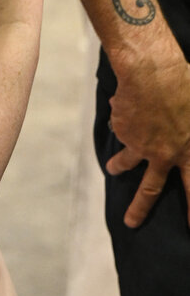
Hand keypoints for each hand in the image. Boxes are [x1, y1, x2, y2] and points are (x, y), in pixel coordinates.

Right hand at [106, 47, 189, 227]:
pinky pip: (121, 129)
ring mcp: (140, 144)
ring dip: (118, 166)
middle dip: (139, 209)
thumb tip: (189, 137)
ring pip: (125, 162)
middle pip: (150, 190)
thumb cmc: (184, 87)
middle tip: (130, 223)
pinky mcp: (124, 131)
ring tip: (113, 169)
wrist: (152, 72)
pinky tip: (123, 108)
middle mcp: (164, 155)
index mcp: (188, 152)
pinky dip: (122, 121)